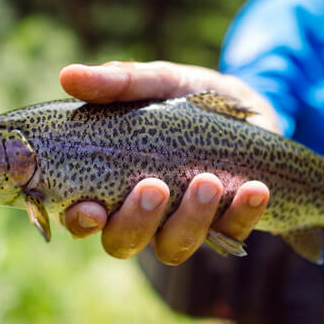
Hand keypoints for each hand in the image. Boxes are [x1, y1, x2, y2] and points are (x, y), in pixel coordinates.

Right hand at [58, 61, 276, 264]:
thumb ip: (120, 83)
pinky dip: (242, 214)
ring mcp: (182, 223)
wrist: (248, 108)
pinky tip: (254, 189)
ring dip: (190, 219)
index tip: (91, 208)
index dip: (80, 220)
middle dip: (136, 221)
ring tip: (208, 181)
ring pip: (173, 247)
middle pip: (123, 242)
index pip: (83, 215)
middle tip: (154, 187)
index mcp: (111, 182)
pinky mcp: (226, 225)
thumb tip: (68, 76)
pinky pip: (230, 233)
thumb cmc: (188, 97)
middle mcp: (142, 213)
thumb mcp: (160, 81)